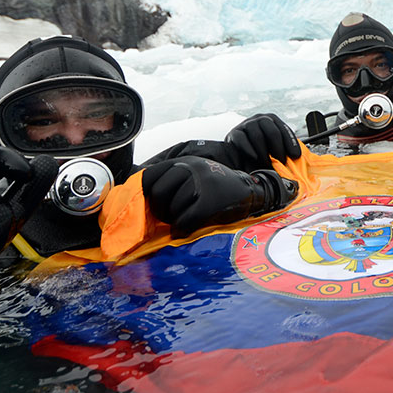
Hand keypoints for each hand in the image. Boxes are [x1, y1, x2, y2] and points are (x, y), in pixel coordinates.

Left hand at [141, 156, 298, 237]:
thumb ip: (172, 180)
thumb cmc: (217, 187)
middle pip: (158, 194)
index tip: (150, 204)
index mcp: (183, 162)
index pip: (149, 176)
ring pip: (172, 209)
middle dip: (159, 210)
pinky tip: (185, 230)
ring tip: (183, 220)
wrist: (250, 191)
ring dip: (174, 221)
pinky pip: (184, 221)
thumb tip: (141, 195)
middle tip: (168, 217)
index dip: (145, 193)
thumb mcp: (194, 173)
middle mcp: (190, 169)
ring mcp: (201, 184)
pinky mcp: (210, 201)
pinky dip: (182, 230)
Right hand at [225, 113, 301, 169]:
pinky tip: (254, 157)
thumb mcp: (272, 145)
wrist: (238, 147)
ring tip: (267, 164)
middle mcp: (259, 119)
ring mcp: (246, 124)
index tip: (295, 156)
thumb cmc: (260, 147)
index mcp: (272, 119)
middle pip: (272, 132)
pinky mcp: (234, 133)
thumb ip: (283, 148)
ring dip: (264, 153)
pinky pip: (242, 140)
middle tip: (281, 162)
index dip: (291, 143)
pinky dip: (249, 149)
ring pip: (257, 137)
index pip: (284, 130)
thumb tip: (296, 159)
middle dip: (278, 149)